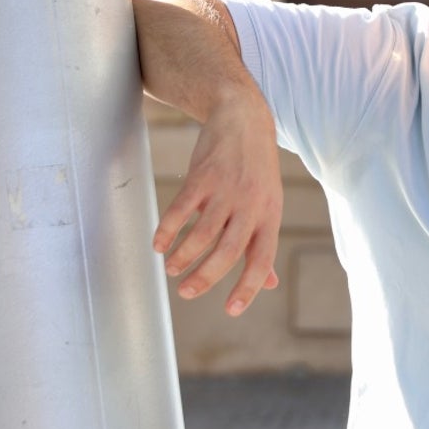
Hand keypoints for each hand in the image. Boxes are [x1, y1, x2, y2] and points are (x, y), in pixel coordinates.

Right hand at [154, 99, 283, 315]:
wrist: (243, 117)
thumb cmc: (256, 170)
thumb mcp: (269, 204)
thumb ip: (263, 243)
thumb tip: (269, 283)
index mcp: (269, 217)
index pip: (261, 260)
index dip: (248, 287)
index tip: (230, 310)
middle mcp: (251, 206)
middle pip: (228, 251)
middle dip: (205, 277)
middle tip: (185, 293)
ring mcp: (226, 190)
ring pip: (202, 233)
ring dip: (183, 257)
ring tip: (171, 269)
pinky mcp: (202, 176)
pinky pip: (181, 210)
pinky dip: (168, 231)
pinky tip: (159, 245)